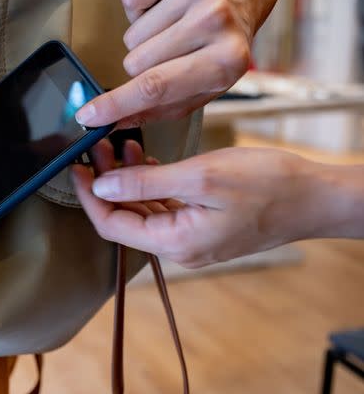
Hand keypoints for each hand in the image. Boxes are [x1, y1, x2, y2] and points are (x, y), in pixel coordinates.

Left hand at [71, 146, 344, 267]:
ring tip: (117, 146)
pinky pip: (164, 207)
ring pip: (143, 211)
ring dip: (127, 180)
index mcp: (175, 242)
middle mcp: (179, 246)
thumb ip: (147, 184)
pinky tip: (144, 160)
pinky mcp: (203, 225)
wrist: (317, 198)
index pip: (112, 225)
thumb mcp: (201, 177)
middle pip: (125, 218)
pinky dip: (150, 184)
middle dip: (106, 183)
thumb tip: (104, 185)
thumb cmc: (270, 185)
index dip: (89, 196)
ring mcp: (191, 237)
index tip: (76, 167)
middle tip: (95, 148)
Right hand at [75, 0, 252, 128]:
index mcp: (227, 63)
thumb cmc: (208, 57)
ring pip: (133, 33)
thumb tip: (104, 123)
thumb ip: (149, 112)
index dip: (116, 103)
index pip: (155, 87)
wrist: (236, 4)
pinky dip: (139, 6)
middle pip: (136, 60)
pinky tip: (162, 7)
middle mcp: (218, 22)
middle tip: (165, 57)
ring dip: (142, 38)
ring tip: (168, 31)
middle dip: (139, 66)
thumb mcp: (190, 94)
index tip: (87, 115)